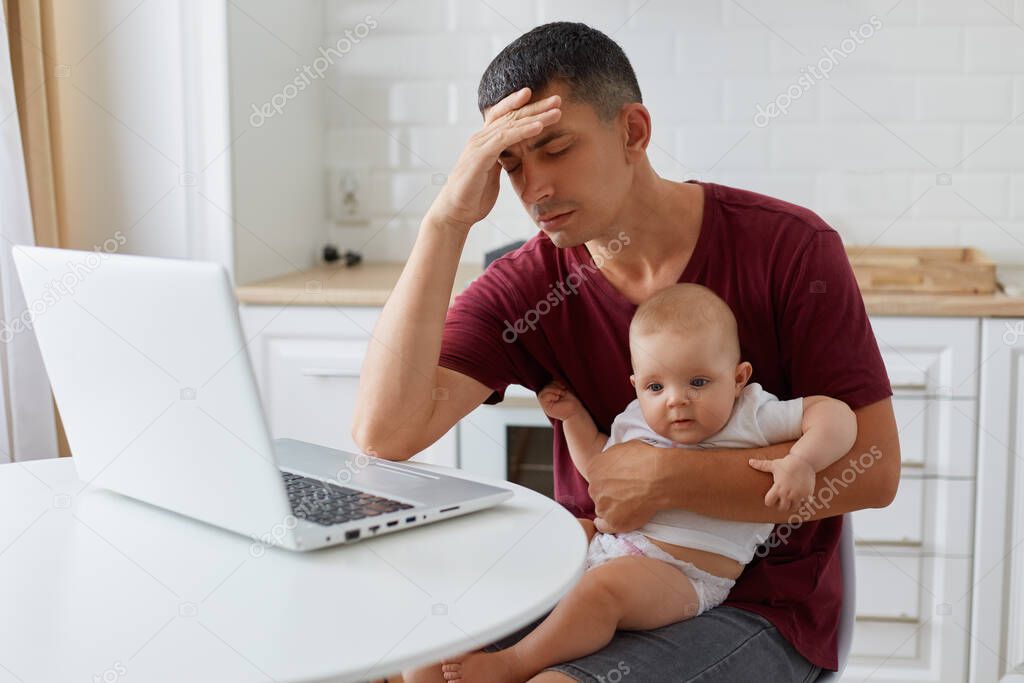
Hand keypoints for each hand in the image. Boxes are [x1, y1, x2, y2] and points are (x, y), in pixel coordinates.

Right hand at [425, 87, 561, 230]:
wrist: (455, 212)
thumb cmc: (474, 195)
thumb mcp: (493, 172)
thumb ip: (502, 158)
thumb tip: (516, 154)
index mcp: (485, 141)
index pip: (505, 116)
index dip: (523, 106)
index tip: (546, 102)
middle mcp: (481, 138)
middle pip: (511, 115)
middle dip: (535, 107)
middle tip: (558, 99)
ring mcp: (479, 145)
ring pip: (511, 124)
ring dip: (535, 117)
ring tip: (556, 111)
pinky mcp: (480, 156)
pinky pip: (504, 139)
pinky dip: (523, 131)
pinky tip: (538, 127)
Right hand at [537, 381, 583, 420]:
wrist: (575, 412)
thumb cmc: (571, 402)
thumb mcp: (562, 391)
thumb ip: (555, 387)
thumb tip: (550, 379)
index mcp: (550, 396)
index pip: (546, 385)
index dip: (553, 383)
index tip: (563, 386)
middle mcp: (547, 401)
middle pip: (543, 388)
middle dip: (553, 386)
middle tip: (562, 391)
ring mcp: (546, 405)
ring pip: (542, 392)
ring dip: (552, 390)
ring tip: (560, 394)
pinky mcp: (546, 408)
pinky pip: (542, 398)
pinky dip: (550, 395)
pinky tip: (557, 398)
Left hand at [587, 440, 662, 532]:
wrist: (659, 477)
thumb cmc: (645, 459)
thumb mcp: (623, 448)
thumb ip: (611, 458)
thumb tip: (613, 464)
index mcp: (593, 468)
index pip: (596, 476)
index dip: (608, 479)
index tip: (619, 481)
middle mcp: (593, 487)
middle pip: (598, 492)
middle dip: (609, 492)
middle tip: (627, 492)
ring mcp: (602, 505)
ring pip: (603, 508)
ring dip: (612, 507)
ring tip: (630, 504)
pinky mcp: (613, 521)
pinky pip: (603, 526)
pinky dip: (608, 525)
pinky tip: (616, 520)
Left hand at [748, 454, 815, 511]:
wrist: (804, 461)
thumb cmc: (788, 463)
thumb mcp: (774, 465)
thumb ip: (761, 465)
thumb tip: (750, 461)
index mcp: (778, 487)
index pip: (769, 502)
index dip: (769, 501)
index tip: (772, 497)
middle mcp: (787, 493)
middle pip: (782, 508)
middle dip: (781, 505)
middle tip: (782, 500)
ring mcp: (798, 495)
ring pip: (793, 508)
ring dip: (792, 505)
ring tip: (791, 500)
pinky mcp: (807, 494)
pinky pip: (805, 504)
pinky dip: (803, 502)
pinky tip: (801, 497)